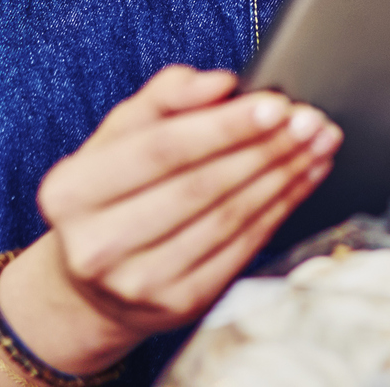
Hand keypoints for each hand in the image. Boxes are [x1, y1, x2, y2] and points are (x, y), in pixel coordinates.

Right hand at [0, 65, 339, 372]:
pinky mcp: (178, 305)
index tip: (275, 104)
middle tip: (310, 121)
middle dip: (265, 148)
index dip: (224, 126)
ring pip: (228, 218)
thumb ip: (166, 97)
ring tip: (317, 143)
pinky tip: (303, 179)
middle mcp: (98, 244)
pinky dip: (281, 209)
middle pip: (200, 186)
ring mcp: (138, 282)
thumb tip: (220, 84)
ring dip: (283, 176)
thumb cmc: (113, 191)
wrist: (92, 283)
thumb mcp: (120, 135)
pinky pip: (242, 248)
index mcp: (72, 191)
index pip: (161, 150)